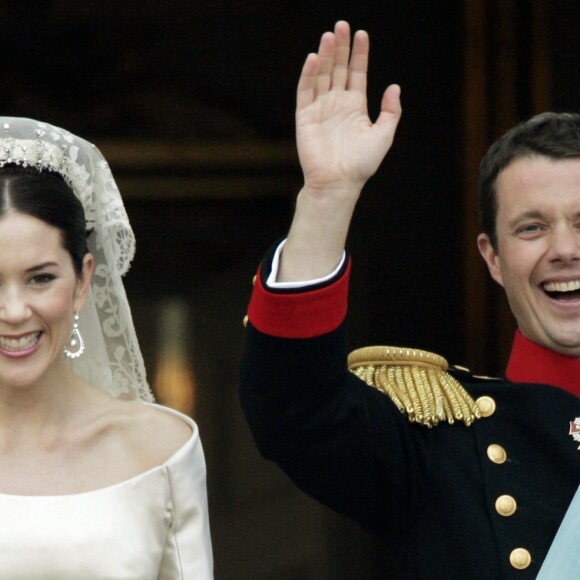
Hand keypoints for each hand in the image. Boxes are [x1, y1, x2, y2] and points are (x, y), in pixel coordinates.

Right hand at [296, 21, 401, 196]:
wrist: (338, 182)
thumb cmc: (361, 163)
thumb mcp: (383, 135)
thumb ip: (390, 111)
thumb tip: (394, 87)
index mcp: (355, 106)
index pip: (357, 73)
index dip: (359, 54)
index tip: (362, 34)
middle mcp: (337, 103)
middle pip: (338, 68)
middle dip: (341, 47)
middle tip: (342, 25)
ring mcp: (320, 108)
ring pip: (323, 75)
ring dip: (326, 56)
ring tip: (330, 35)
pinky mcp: (305, 117)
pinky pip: (305, 91)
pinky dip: (309, 75)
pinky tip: (314, 58)